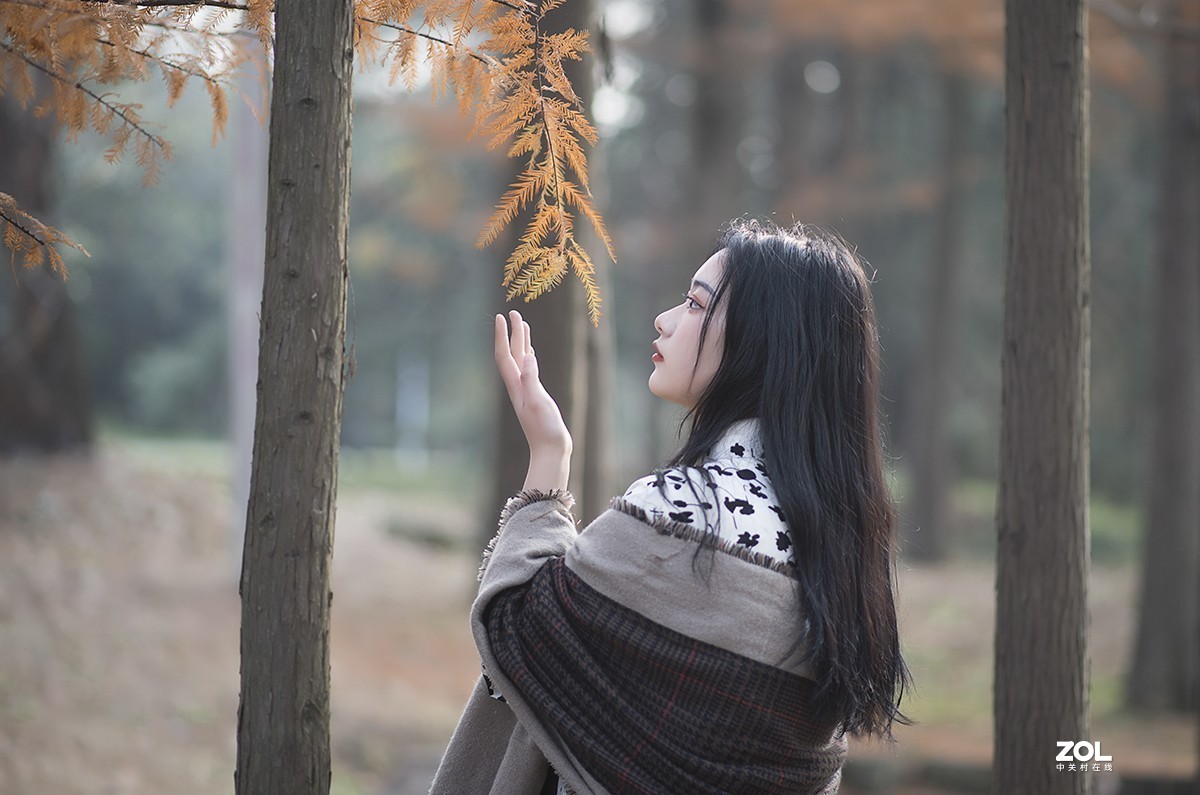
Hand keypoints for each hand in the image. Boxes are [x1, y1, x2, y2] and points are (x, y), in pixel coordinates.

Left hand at [494, 310, 570, 490]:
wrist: (550, 450)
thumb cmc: (545, 429)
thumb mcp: (538, 402)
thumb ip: (532, 380)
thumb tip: (528, 356)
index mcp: (517, 385)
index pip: (505, 355)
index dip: (502, 335)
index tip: (501, 316)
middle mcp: (519, 386)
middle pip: (513, 354)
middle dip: (512, 333)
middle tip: (513, 312)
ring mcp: (527, 391)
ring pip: (521, 360)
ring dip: (521, 342)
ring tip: (522, 325)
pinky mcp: (536, 396)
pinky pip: (530, 370)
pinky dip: (529, 356)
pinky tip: (531, 353)